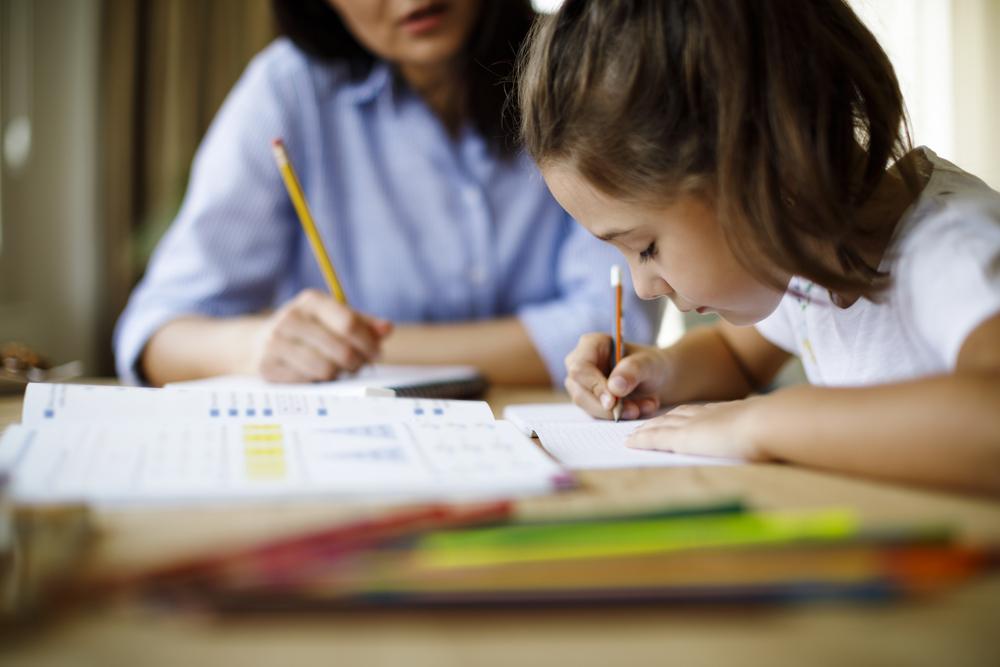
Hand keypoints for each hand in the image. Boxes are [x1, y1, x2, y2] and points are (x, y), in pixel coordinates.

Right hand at [249, 289, 392, 381]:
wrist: (257, 344)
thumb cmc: (308, 330)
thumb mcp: (332, 318)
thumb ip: (362, 323)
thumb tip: (387, 329)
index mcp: (311, 301)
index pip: (348, 323)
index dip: (368, 342)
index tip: (377, 353)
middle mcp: (290, 318)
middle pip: (341, 349)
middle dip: (358, 361)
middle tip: (360, 365)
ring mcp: (275, 343)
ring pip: (326, 369)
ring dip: (340, 373)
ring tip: (340, 370)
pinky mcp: (267, 367)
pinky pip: (308, 381)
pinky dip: (319, 381)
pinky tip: (318, 375)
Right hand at [563, 333, 669, 419]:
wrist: (657, 379)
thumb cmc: (650, 364)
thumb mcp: (648, 363)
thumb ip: (633, 370)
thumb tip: (614, 387)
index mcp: (590, 345)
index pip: (580, 368)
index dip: (594, 387)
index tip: (613, 402)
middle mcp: (579, 364)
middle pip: (580, 392)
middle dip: (608, 407)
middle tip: (635, 410)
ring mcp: (582, 385)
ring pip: (589, 408)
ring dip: (618, 413)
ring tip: (645, 406)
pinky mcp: (589, 402)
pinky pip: (598, 416)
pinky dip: (620, 416)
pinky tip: (640, 408)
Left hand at [627, 398, 769, 460]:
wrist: (769, 423)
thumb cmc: (779, 429)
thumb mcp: (773, 427)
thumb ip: (769, 431)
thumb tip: (783, 437)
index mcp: (729, 413)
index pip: (701, 413)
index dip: (686, 416)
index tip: (677, 419)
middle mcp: (707, 414)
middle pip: (677, 415)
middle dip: (661, 420)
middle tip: (647, 424)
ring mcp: (694, 425)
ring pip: (662, 425)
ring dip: (647, 429)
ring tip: (634, 434)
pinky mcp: (683, 438)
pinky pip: (655, 438)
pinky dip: (641, 439)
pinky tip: (630, 442)